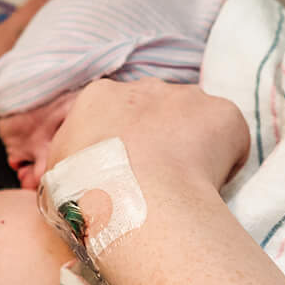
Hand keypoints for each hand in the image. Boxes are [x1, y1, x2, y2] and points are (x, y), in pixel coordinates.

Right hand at [46, 79, 247, 194]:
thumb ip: (69, 165)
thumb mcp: (54, 179)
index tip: (127, 173)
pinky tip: (211, 185)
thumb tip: (77, 173)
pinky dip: (227, 158)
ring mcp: (187, 96)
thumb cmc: (87, 194)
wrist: (134, 198)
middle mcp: (144, 87)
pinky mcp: (224, 112)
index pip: (113, 115)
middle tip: (157, 181)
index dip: (122, 146)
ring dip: (193, 146)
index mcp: (99, 97)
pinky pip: (230, 136)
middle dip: (160, 140)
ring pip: (195, 120)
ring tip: (185, 186)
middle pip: (156, 111)